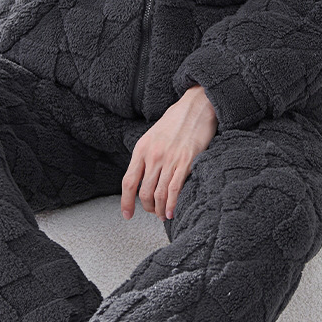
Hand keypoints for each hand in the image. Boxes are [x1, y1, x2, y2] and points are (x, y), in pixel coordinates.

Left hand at [120, 85, 217, 222]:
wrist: (196, 105)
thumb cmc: (176, 121)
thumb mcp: (152, 136)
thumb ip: (146, 156)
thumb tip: (142, 178)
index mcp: (141, 149)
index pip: (128, 182)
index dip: (126, 202)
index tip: (127, 214)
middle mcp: (153, 155)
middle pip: (143, 192)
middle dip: (147, 207)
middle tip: (152, 212)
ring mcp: (169, 159)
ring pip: (158, 194)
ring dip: (159, 209)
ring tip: (162, 215)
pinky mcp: (186, 161)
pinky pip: (174, 189)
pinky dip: (171, 205)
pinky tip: (171, 213)